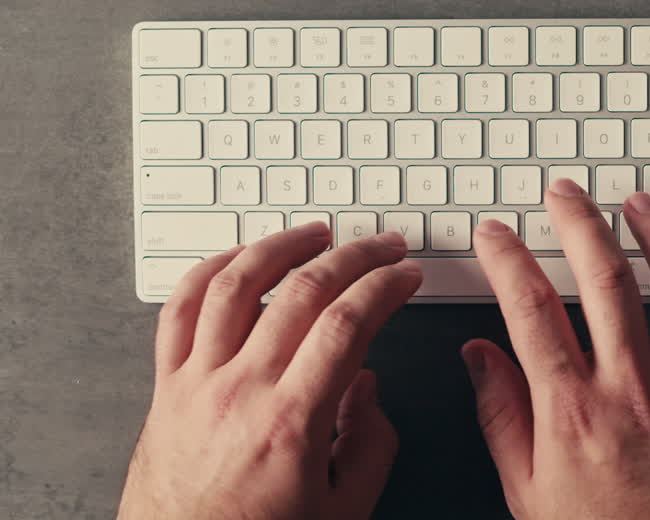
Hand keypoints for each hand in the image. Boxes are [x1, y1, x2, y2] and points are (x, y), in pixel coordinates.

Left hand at [118, 223, 420, 519]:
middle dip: (354, 257)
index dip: (385, 287)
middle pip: (302, 292)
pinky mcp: (165, 389)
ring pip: (236, 285)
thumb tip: (368, 388)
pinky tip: (238, 259)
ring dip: (282, 247)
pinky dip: (209, 272)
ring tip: (316, 235)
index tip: (406, 275)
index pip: (348, 324)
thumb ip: (370, 443)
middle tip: (383, 247)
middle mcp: (240, 393)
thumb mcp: (343, 509)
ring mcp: (197, 384)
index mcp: (291, 423)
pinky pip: (179, 310)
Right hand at [463, 179, 649, 519]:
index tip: (498, 236)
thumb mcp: (528, 491)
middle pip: (605, 282)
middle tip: (564, 196)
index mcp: (574, 413)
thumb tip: (479, 355)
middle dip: (579, 224)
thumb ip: (502, 415)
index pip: (530, 309)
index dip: (508, 259)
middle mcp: (635, 394)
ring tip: (637, 204)